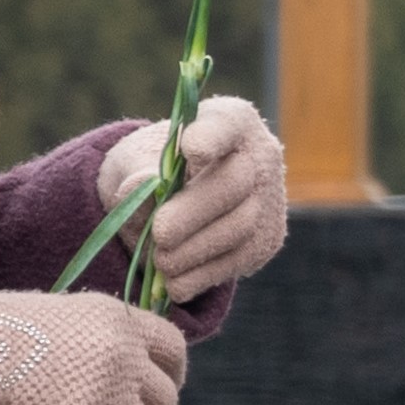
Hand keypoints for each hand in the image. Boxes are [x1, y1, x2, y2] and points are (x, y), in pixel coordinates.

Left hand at [98, 96, 291, 306]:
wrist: (176, 201)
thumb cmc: (153, 168)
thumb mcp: (135, 160)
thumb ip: (137, 170)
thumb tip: (142, 186)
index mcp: (230, 121)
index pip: (227, 124)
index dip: (212, 137)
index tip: (191, 148)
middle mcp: (260, 157)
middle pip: (234, 184)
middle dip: (194, 212)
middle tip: (161, 234)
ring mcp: (269, 201)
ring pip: (239, 227)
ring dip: (196, 249)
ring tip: (160, 261)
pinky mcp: (266, 241)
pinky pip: (238, 259)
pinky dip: (203, 274)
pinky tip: (174, 283)